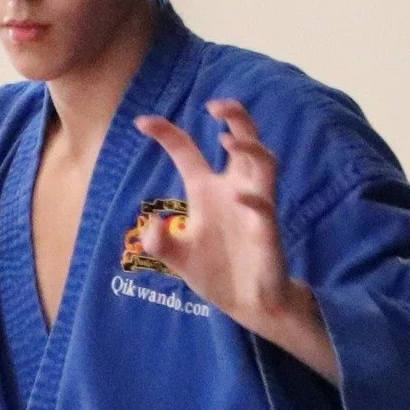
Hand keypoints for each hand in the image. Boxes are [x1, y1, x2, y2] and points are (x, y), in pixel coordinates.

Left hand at [134, 102, 337, 383]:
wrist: (248, 303)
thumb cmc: (216, 272)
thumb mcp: (177, 258)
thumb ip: (159, 242)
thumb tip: (150, 227)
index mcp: (207, 190)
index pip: (187, 151)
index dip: (167, 133)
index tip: (142, 122)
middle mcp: (234, 190)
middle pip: (241, 140)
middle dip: (233, 117)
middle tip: (214, 105)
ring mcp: (254, 208)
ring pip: (263, 164)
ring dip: (249, 148)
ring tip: (228, 139)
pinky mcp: (267, 232)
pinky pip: (265, 210)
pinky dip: (256, 202)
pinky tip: (243, 199)